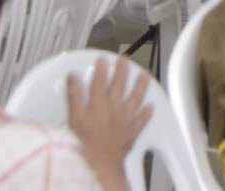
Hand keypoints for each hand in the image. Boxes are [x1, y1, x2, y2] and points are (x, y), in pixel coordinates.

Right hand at [68, 57, 152, 190]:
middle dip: (122, 70)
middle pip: (120, 84)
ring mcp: (125, 119)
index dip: (101, 68)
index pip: (100, 81)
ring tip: (145, 74)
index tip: (103, 60)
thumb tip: (74, 77)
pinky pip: (142, 120)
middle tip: (125, 60)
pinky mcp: (132, 132)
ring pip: (136, 98)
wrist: (101, 165)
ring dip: (141, 85)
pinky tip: (150, 107)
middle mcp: (115, 108)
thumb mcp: (74, 119)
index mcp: (99, 104)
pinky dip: (147, 113)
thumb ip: (74, 96)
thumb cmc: (85, 145)